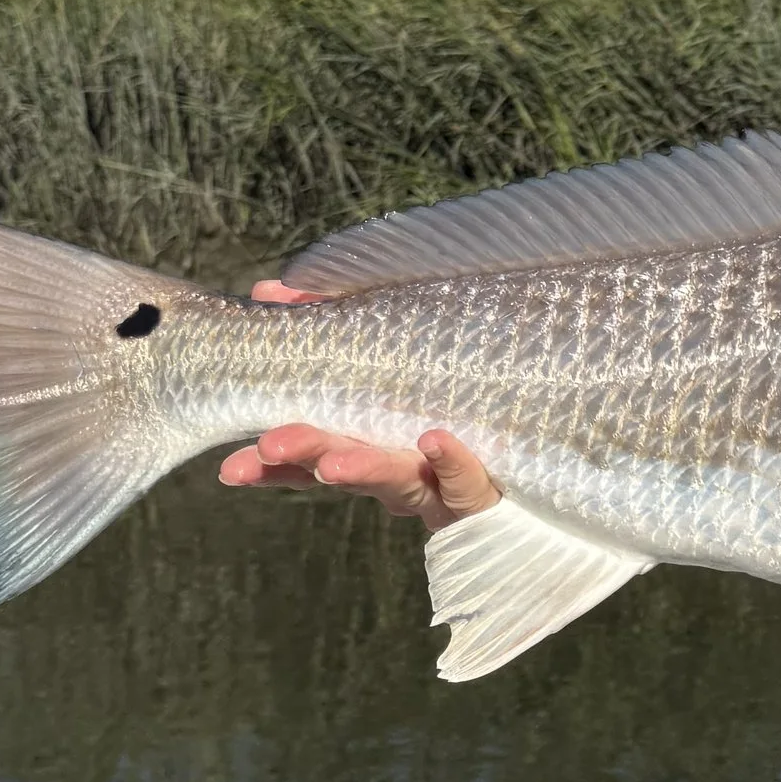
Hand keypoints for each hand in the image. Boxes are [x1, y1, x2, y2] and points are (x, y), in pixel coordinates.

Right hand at [216, 277, 500, 530]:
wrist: (547, 461)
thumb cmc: (460, 406)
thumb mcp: (398, 364)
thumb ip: (336, 324)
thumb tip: (269, 289)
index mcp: (376, 447)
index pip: (316, 456)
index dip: (273, 466)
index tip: (234, 470)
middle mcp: (403, 473)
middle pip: (348, 466)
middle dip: (308, 456)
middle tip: (272, 446)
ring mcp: (442, 485)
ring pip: (397, 479)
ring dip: (362, 466)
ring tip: (334, 463)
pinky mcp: (486, 492)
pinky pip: (469, 480)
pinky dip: (453, 461)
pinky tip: (438, 438)